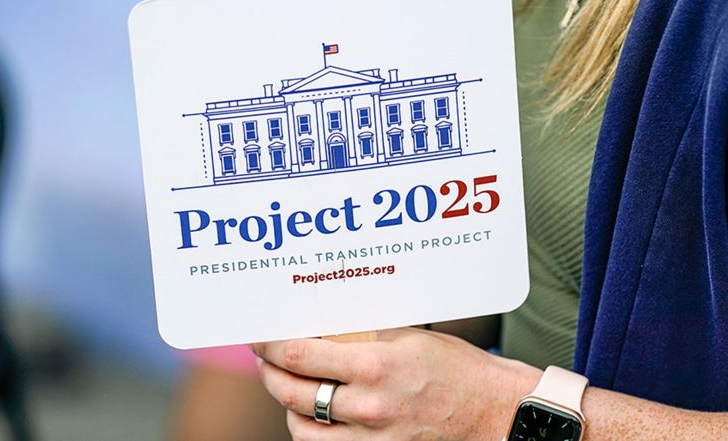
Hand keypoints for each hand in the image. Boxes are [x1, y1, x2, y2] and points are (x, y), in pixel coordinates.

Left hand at [253, 327, 540, 440]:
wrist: (494, 412)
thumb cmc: (457, 369)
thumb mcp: (408, 337)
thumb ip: (364, 334)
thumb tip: (323, 324)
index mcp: (374, 366)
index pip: (300, 356)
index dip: (270, 345)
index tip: (259, 337)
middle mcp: (367, 407)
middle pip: (292, 394)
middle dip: (270, 374)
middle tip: (266, 360)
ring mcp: (371, 440)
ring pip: (302, 429)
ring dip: (288, 406)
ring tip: (289, 386)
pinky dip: (313, 432)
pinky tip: (316, 414)